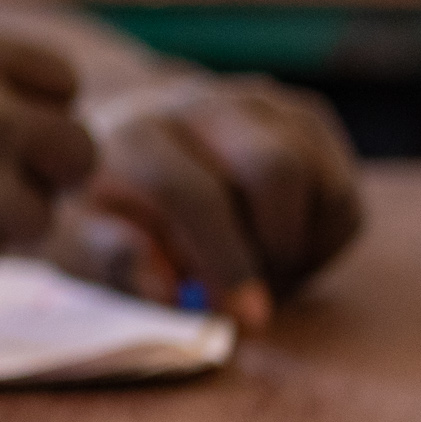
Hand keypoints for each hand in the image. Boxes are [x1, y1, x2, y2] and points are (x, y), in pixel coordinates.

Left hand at [53, 75, 364, 325]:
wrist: (126, 136)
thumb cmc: (105, 204)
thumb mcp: (80, 239)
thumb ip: (116, 263)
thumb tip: (167, 289)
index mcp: (134, 136)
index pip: (193, 192)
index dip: (226, 261)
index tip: (246, 318)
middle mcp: (199, 105)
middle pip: (276, 168)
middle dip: (279, 246)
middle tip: (261, 294)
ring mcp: (258, 103)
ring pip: (320, 181)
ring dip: (304, 245)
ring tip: (262, 270)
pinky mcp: (301, 117)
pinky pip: (341, 189)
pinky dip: (324, 236)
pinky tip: (281, 247)